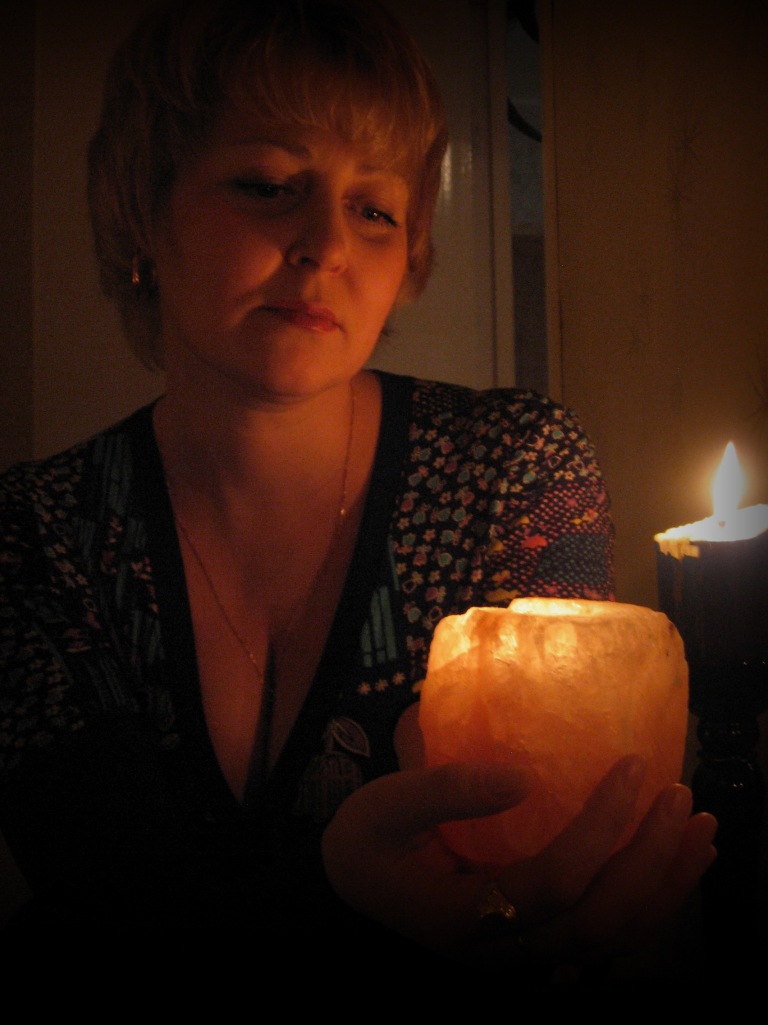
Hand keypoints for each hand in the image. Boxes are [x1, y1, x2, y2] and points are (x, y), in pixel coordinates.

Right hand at [321, 754, 716, 974]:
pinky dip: (650, 903)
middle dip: (652, 859)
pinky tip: (674, 866)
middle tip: (681, 797)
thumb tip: (523, 776)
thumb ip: (446, 790)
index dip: (602, 827)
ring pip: (613, 939)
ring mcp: (525, 960)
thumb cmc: (366, 846)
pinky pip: (606, 937)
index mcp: (463, 919)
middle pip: (600, 921)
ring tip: (701, 833)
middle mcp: (504, 953)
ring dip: (667, 886)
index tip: (633, 766)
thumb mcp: (384, 808)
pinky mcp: (537, 950)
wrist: (351, 898)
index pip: (554, 882)